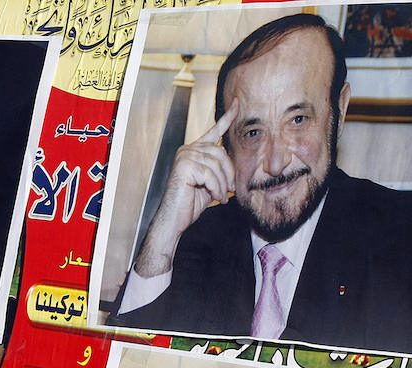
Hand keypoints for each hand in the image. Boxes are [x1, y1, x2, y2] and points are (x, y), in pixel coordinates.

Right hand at [135, 103, 237, 277]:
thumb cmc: (189, 204)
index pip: (214, 131)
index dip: (227, 118)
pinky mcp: (184, 167)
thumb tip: (235, 170)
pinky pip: (210, 174)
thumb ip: (219, 172)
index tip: (238, 104)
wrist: (173, 220)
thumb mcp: (210, 184)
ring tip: (220, 196)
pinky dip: (216, 188)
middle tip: (228, 190)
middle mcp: (188, 150)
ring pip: (217, 165)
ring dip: (222, 183)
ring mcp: (185, 157)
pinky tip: (214, 197)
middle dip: (229, 173)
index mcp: (194, 151)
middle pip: (221, 152)